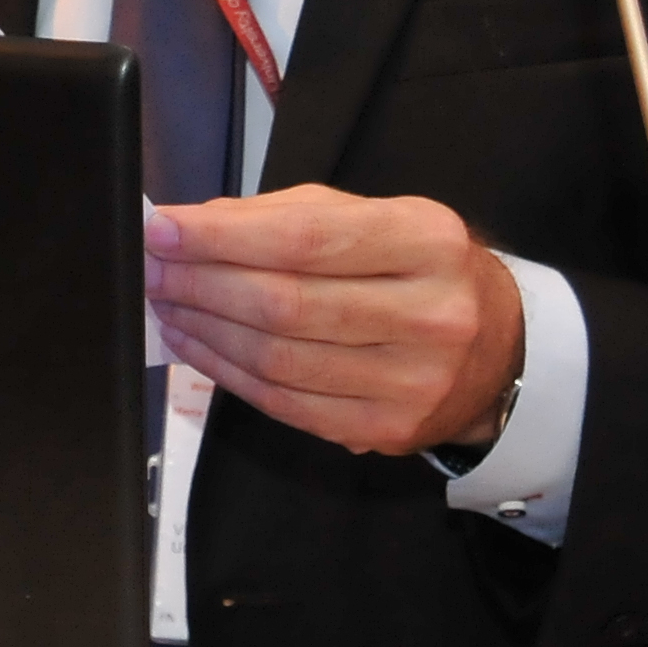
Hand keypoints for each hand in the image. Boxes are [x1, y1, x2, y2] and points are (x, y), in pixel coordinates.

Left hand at [144, 185, 522, 457]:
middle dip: (200, 284)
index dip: (222, 238)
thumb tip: (192, 226)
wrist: (498, 350)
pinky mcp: (386, 430)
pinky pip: (284, 403)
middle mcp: (430, 314)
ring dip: (204, 331)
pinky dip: (226, 373)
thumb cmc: (418, 269)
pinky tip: (195, 345)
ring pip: (278, 359)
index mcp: (426, 241)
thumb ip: (286, 216)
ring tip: (163, 304)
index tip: (161, 230)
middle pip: (285, 305)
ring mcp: (411, 382)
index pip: (305, 240)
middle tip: (149, 269)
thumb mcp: (371, 216)